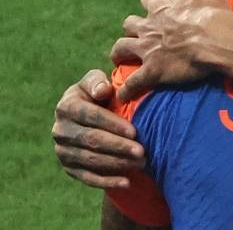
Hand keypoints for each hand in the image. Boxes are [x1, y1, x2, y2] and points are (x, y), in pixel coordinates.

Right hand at [52, 69, 144, 188]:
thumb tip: (103, 90)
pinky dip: (106, 182)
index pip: (91, 117)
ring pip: (90, 160)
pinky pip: (86, 177)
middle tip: (142, 151)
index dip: (113, 125)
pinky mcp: (68, 167)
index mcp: (66, 107)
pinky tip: (126, 182)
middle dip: (118, 147)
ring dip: (117, 164)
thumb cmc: (97, 93)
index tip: (135, 132)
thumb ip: (97, 81)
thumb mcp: (95, 81)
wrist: (85, 114)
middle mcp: (60, 130)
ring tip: (141, 164)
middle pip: (92, 140)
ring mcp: (62, 151)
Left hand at [111, 0, 232, 101]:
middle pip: (129, 24)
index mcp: (164, 7)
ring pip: (120, 49)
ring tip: (119, 60)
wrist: (217, 39)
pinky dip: (127, 90)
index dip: (151, 4)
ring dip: (119, 54)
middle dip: (132, 29)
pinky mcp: (152, 71)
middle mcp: (150, 26)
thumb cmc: (215, 14)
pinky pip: (132, 83)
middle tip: (140, 35)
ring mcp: (148, 49)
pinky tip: (124, 96)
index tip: (157, 9)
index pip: (148, 0)